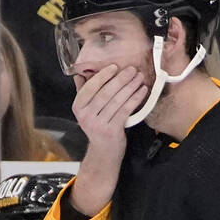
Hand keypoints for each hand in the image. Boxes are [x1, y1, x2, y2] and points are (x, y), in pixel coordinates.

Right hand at [68, 63, 146, 215]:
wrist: (103, 152)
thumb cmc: (98, 126)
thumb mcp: (87, 110)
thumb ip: (83, 92)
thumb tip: (80, 74)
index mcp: (78, 107)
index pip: (90, 87)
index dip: (103, 76)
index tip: (115, 67)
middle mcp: (86, 116)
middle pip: (105, 92)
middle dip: (121, 79)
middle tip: (132, 70)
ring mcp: (98, 124)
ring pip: (117, 100)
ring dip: (130, 87)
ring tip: (139, 78)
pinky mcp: (112, 130)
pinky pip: (125, 110)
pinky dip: (135, 98)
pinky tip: (142, 91)